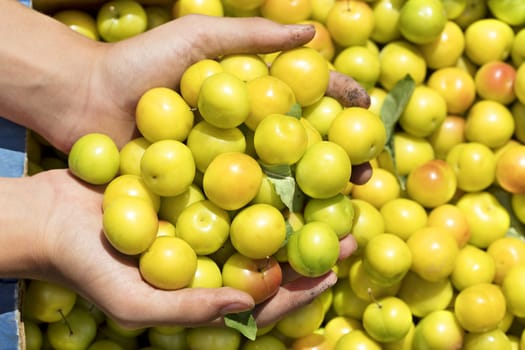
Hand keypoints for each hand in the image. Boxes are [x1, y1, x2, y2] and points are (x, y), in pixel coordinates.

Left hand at [9, 10, 370, 182]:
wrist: (84, 101)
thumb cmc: (138, 64)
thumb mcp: (198, 38)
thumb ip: (252, 36)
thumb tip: (314, 32)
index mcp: (249, 93)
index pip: (306, 94)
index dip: (340, 100)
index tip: (368, 109)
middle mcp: (245, 131)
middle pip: (303, 145)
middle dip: (339, 156)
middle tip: (366, 171)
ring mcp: (226, 163)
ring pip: (280, 181)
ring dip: (314, 195)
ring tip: (344, 206)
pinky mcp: (204, 190)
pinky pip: (242, 204)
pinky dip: (269, 216)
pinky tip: (296, 228)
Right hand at [26, 169, 356, 328]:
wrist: (52, 216)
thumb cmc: (89, 267)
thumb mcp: (134, 305)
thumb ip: (191, 311)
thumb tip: (247, 307)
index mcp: (208, 288)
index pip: (264, 298)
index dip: (300, 291)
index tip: (331, 275)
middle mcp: (215, 254)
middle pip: (273, 253)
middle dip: (312, 244)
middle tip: (350, 230)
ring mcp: (207, 219)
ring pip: (262, 215)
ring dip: (297, 205)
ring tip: (334, 190)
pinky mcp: (195, 187)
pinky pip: (237, 182)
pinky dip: (263, 174)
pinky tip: (287, 158)